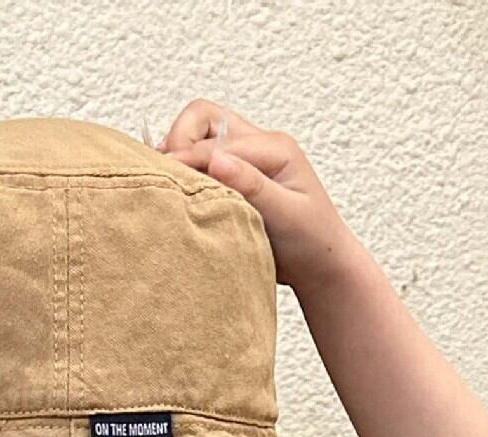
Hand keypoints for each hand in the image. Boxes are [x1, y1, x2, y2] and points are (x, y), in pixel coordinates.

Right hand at [160, 100, 355, 290]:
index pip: (217, 141)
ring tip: (167, 181)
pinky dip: (187, 169)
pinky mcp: (236, 177)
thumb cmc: (314, 244)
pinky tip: (178, 191)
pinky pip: (203, 159)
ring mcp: (246, 158)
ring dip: (180, 151)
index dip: (188, 157)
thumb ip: (254, 187)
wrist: (324, 268)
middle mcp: (259, 145)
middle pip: (203, 118)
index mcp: (275, 148)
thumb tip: (217, 160)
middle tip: (164, 173)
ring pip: (199, 134)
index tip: (166, 178)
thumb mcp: (288, 216)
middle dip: (179, 140)